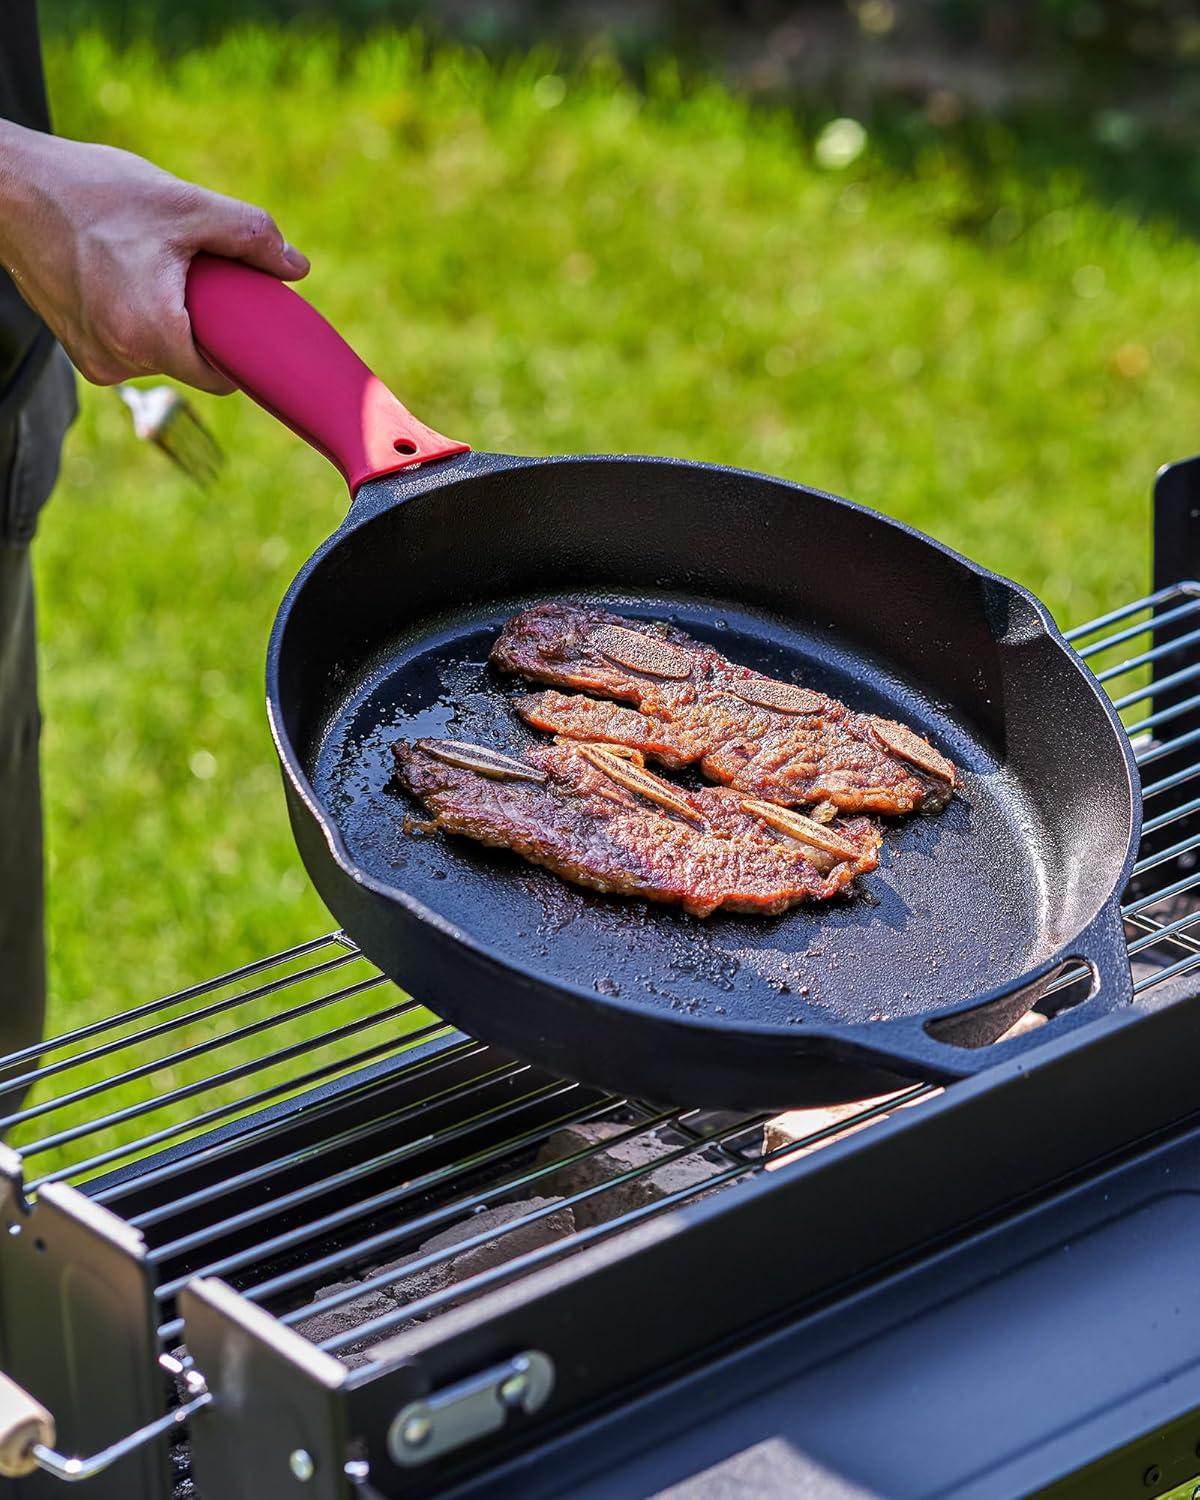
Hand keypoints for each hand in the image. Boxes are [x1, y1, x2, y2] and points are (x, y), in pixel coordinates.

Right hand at [0, 124, 308, 393]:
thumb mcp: (184, 206)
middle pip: (193, 364)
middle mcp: (120, 362)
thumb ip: (249, 236)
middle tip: (197, 276)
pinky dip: (138, 319)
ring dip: (170, 321)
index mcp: (151, 336)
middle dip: (206, 327)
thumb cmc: (92, 193)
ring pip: (161, 355)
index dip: (244, 353)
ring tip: (153, 269)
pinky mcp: (77, 351)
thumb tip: (297, 268)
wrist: (7, 188)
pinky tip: (126, 278)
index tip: (250, 324)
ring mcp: (95, 361)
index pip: (223, 378)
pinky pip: (129, 346)